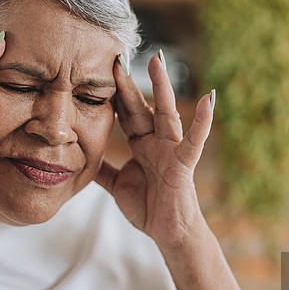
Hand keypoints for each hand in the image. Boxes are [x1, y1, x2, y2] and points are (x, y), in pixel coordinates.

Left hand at [95, 53, 214, 250]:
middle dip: (130, 82)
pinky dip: (203, 121)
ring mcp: (172, 150)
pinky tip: (209, 99)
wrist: (168, 234)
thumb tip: (79, 157)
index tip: (99, 68)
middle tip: (118, 55)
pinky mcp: (184, 164)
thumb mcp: (117, 185)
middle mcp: (157, 141)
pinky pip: (194, 141)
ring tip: (159, 59)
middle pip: (141, 107)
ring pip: (166, 113)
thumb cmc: (149, 207)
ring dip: (163, 87)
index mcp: (141, 144)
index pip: (124, 113)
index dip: (113, 93)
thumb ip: (102, 168)